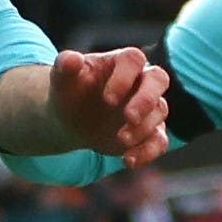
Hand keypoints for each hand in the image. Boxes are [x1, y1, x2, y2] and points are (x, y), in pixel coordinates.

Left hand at [48, 47, 169, 167]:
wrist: (71, 118)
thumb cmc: (70, 91)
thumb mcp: (62, 79)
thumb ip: (65, 66)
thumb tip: (72, 59)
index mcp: (121, 62)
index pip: (134, 59)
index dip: (125, 77)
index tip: (108, 99)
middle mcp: (140, 80)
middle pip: (158, 79)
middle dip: (146, 100)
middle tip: (129, 118)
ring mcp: (147, 106)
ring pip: (159, 111)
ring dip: (142, 128)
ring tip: (121, 140)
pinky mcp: (149, 131)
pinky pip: (160, 140)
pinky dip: (148, 152)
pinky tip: (129, 161)